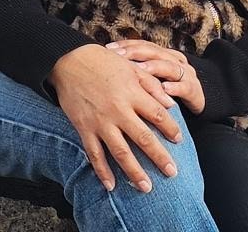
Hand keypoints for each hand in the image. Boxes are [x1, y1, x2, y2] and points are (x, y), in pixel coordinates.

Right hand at [48, 44, 184, 193]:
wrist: (68, 60)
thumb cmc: (102, 61)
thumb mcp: (131, 66)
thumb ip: (151, 85)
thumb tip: (170, 104)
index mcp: (132, 93)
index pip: (158, 115)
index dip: (171, 129)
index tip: (179, 140)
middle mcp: (118, 110)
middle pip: (144, 139)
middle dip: (159, 158)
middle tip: (172, 173)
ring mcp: (100, 122)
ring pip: (121, 152)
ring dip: (134, 171)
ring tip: (146, 188)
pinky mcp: (84, 128)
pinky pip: (95, 154)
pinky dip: (102, 171)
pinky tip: (111, 186)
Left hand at [107, 39, 205, 115]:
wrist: (199, 100)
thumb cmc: (169, 90)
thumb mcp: (152, 79)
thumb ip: (137, 72)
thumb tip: (107, 67)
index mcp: (163, 55)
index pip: (142, 45)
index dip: (126, 45)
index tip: (108, 49)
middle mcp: (174, 60)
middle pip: (154, 51)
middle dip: (135, 53)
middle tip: (119, 56)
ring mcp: (186, 74)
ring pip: (169, 66)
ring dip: (154, 67)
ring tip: (139, 69)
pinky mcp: (195, 90)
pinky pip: (185, 87)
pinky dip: (175, 87)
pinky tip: (165, 89)